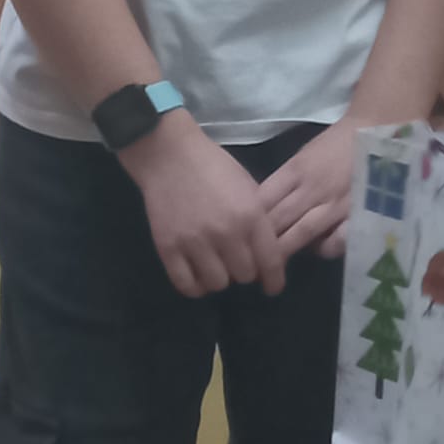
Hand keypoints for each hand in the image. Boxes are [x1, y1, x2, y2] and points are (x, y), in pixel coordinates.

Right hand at [120, 112, 285, 298]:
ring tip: (216, 265)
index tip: (272, 287)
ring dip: (220, 278)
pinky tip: (197, 275)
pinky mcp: (168, 248)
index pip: (271, 262)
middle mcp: (226, 233)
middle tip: (237, 262)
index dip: (274, 280)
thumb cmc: (213, 166)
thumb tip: (267, 250)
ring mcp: (195, 243)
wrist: (170, 155)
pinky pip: (186, 284)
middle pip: (244, 276)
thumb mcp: (248, 187)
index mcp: (251, 215)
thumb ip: (259, 219)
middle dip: (245, 272)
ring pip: (217, 284)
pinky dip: (195, 286)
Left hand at [259, 117, 364, 260]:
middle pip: (277, 220)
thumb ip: (285, 183)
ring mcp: (335, 203)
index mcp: (296, 170)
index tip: (239, 235)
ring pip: (301, 233)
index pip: (263, 200)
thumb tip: (265, 211)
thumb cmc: (334, 145)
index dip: (247, 220)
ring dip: (284, 251)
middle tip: (248, 260)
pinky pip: (337, 239)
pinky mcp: (357, 213)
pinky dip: (324, 248)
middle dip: (260, 242)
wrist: (374, 132)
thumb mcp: (302, 157)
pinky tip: (319, 249)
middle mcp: (312, 188)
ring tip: (273, 267)